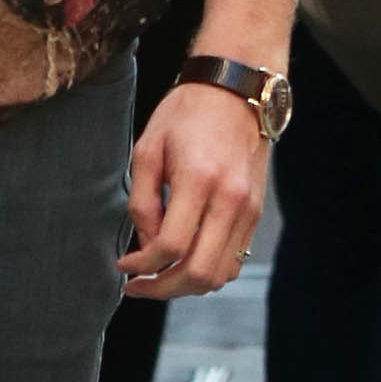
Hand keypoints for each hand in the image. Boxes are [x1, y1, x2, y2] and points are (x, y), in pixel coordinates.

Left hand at [120, 80, 268, 298]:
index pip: (171, 247)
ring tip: (158, 277)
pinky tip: (184, 262)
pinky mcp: (255, 213)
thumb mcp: (147, 150)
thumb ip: (142, 202)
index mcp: (199, 182)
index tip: (124, 266)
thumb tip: (146, 243)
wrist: (236, 92)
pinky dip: (208, 271)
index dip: (142, 266)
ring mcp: (248, 210)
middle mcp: (230, 201)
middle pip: (199, 273)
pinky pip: (234, 260)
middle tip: (138, 285)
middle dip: (163, 289)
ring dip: (186, 286)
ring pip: (220, 275)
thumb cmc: (185, 115)